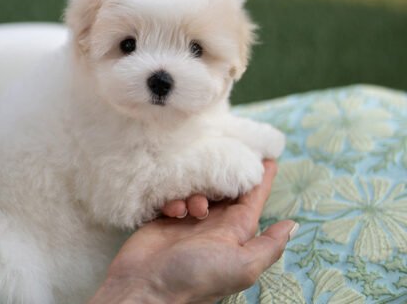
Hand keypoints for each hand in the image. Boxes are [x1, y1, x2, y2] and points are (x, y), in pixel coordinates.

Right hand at [90, 160, 295, 303]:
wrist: (146, 285)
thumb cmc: (195, 277)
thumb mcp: (241, 266)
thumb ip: (269, 246)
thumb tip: (294, 225)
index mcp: (236, 233)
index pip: (252, 198)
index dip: (261, 177)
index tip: (268, 154)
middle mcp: (214, 224)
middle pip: (224, 188)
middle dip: (223, 175)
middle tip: (220, 163)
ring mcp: (189, 220)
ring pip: (198, 188)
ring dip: (195, 191)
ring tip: (191, 208)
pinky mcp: (165, 217)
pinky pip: (174, 194)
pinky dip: (174, 198)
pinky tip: (171, 210)